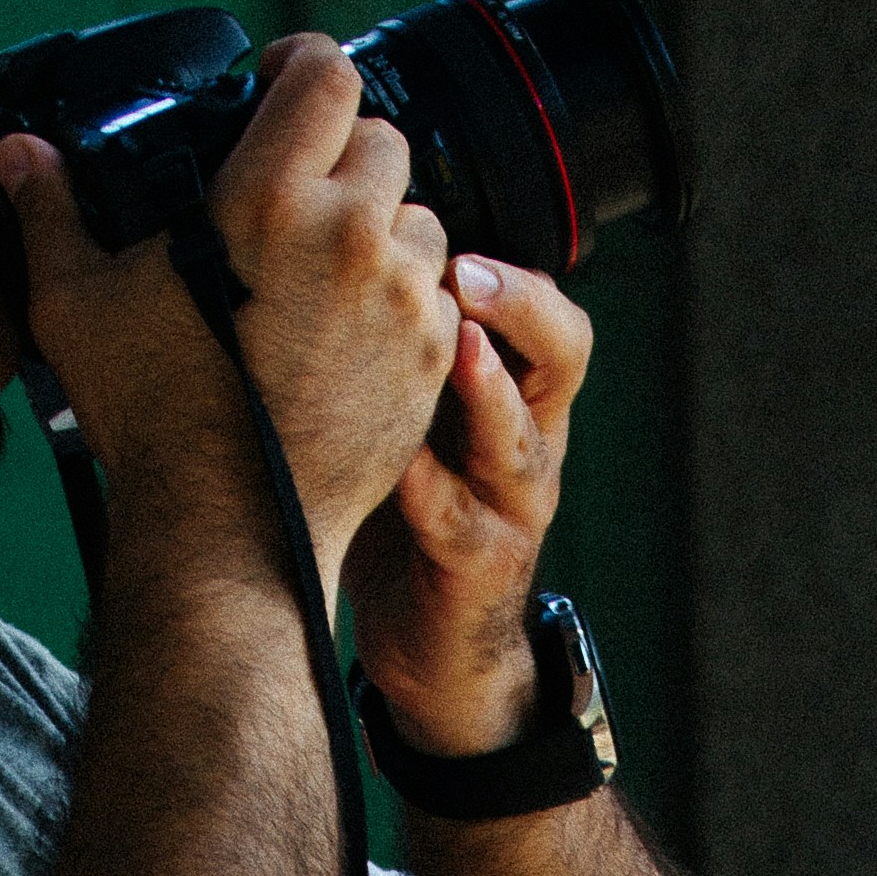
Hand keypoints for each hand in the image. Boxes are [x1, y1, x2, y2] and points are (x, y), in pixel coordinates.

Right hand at [0, 38, 460, 596]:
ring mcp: (399, 296)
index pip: (326, 74)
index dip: (304, 64)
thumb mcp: (78, 304)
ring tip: (325, 271)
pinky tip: (348, 331)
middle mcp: (348, 234)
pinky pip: (434, 295)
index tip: (283, 80)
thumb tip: (17, 157)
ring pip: (417, 217)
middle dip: (342, 155)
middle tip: (299, 193)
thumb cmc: (150, 418)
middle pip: (381, 140)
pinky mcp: (429, 355)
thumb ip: (51, 213)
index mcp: (268, 198)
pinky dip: (401, 300)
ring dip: (381, 229)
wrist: (223, 528)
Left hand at [341, 254, 593, 759]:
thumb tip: (315, 266)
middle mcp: (525, 443)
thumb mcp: (404, 424)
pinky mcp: (482, 571)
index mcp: (510, 397)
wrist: (431, 647)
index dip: (508, 269)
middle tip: (462, 269)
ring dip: (489, 392)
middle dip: (518, 306)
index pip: (538, 310)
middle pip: (561, 354)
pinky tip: (402, 471)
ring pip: (523, 440)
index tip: (445, 228)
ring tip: (456, 347)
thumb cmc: (410, 518)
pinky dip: (434, 496)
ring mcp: (512, 510)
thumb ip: (388, 357)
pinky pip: (466, 526)